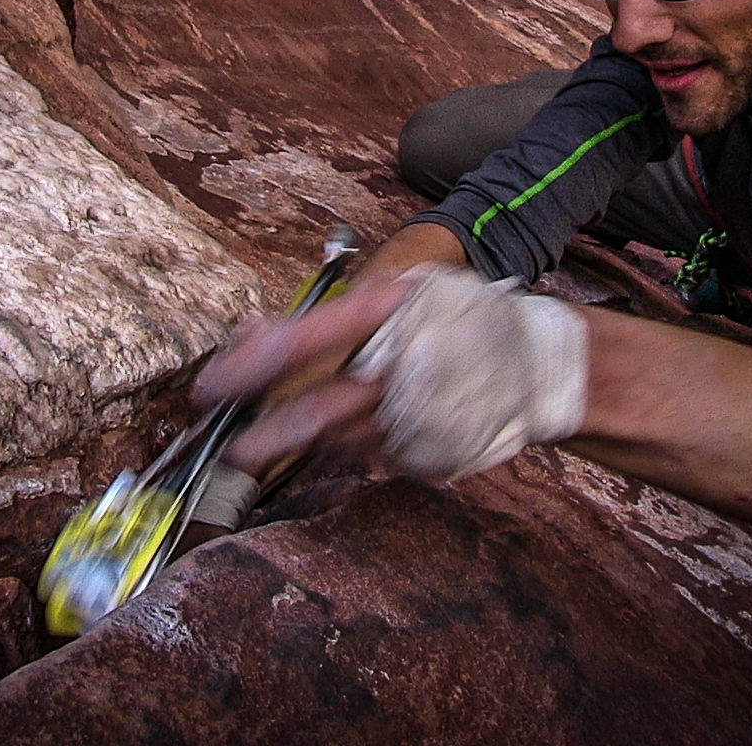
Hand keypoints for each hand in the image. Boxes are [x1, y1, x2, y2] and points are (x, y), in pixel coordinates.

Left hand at [198, 268, 590, 480]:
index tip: (211, 385)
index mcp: (387, 320)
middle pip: (308, 413)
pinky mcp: (421, 458)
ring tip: (254, 451)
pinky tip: (330, 443)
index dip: (247, 366)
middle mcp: (394, 376)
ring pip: (330, 442)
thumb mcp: (406, 292)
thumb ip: (337, 312)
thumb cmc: (465, 321)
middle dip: (258, 435)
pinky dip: (338, 452)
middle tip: (228, 445)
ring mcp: (410, 425)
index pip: (298, 344)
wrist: (541, 369)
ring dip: (289, 448)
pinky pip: (363, 458)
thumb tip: (259, 333)